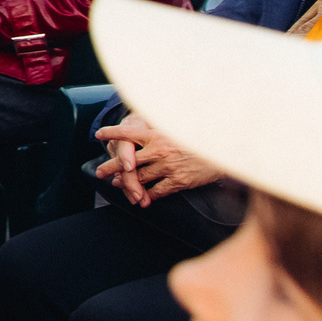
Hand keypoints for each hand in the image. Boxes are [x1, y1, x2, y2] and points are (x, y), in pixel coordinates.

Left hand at [94, 112, 222, 206]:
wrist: (222, 153)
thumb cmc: (197, 138)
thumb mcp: (175, 129)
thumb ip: (157, 129)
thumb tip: (142, 123)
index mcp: (156, 135)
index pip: (127, 133)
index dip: (111, 133)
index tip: (98, 134)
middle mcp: (158, 151)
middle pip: (127, 161)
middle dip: (111, 167)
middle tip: (100, 171)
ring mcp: (167, 167)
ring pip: (139, 177)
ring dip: (126, 182)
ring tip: (117, 184)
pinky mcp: (178, 181)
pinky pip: (156, 191)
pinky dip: (147, 195)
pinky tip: (141, 198)